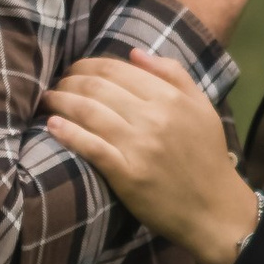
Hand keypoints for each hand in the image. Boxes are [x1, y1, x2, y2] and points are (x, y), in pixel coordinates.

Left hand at [46, 50, 260, 263]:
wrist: (215, 209)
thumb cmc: (207, 156)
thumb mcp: (202, 106)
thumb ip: (173, 74)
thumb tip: (134, 53)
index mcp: (170, 98)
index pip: (116, 69)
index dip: (87, 65)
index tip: (74, 70)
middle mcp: (154, 117)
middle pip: (97, 87)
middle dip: (69, 81)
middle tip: (56, 84)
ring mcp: (139, 147)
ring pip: (88, 112)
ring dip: (60, 101)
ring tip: (47, 100)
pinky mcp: (127, 175)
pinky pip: (90, 146)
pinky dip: (67, 132)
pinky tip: (52, 125)